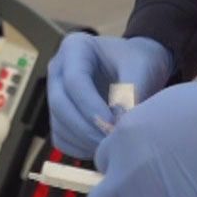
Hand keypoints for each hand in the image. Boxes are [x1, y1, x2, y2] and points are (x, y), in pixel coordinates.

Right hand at [47, 34, 173, 159]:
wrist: (138, 68)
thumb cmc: (140, 62)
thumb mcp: (141, 68)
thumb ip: (131, 92)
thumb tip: (118, 125)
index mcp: (75, 47)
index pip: (74, 80)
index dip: (91, 106)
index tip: (114, 125)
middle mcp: (58, 69)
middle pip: (59, 104)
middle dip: (85, 127)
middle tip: (111, 142)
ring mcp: (55, 94)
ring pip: (58, 124)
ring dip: (83, 141)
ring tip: (112, 147)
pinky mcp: (59, 116)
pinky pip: (61, 138)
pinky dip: (80, 149)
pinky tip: (103, 148)